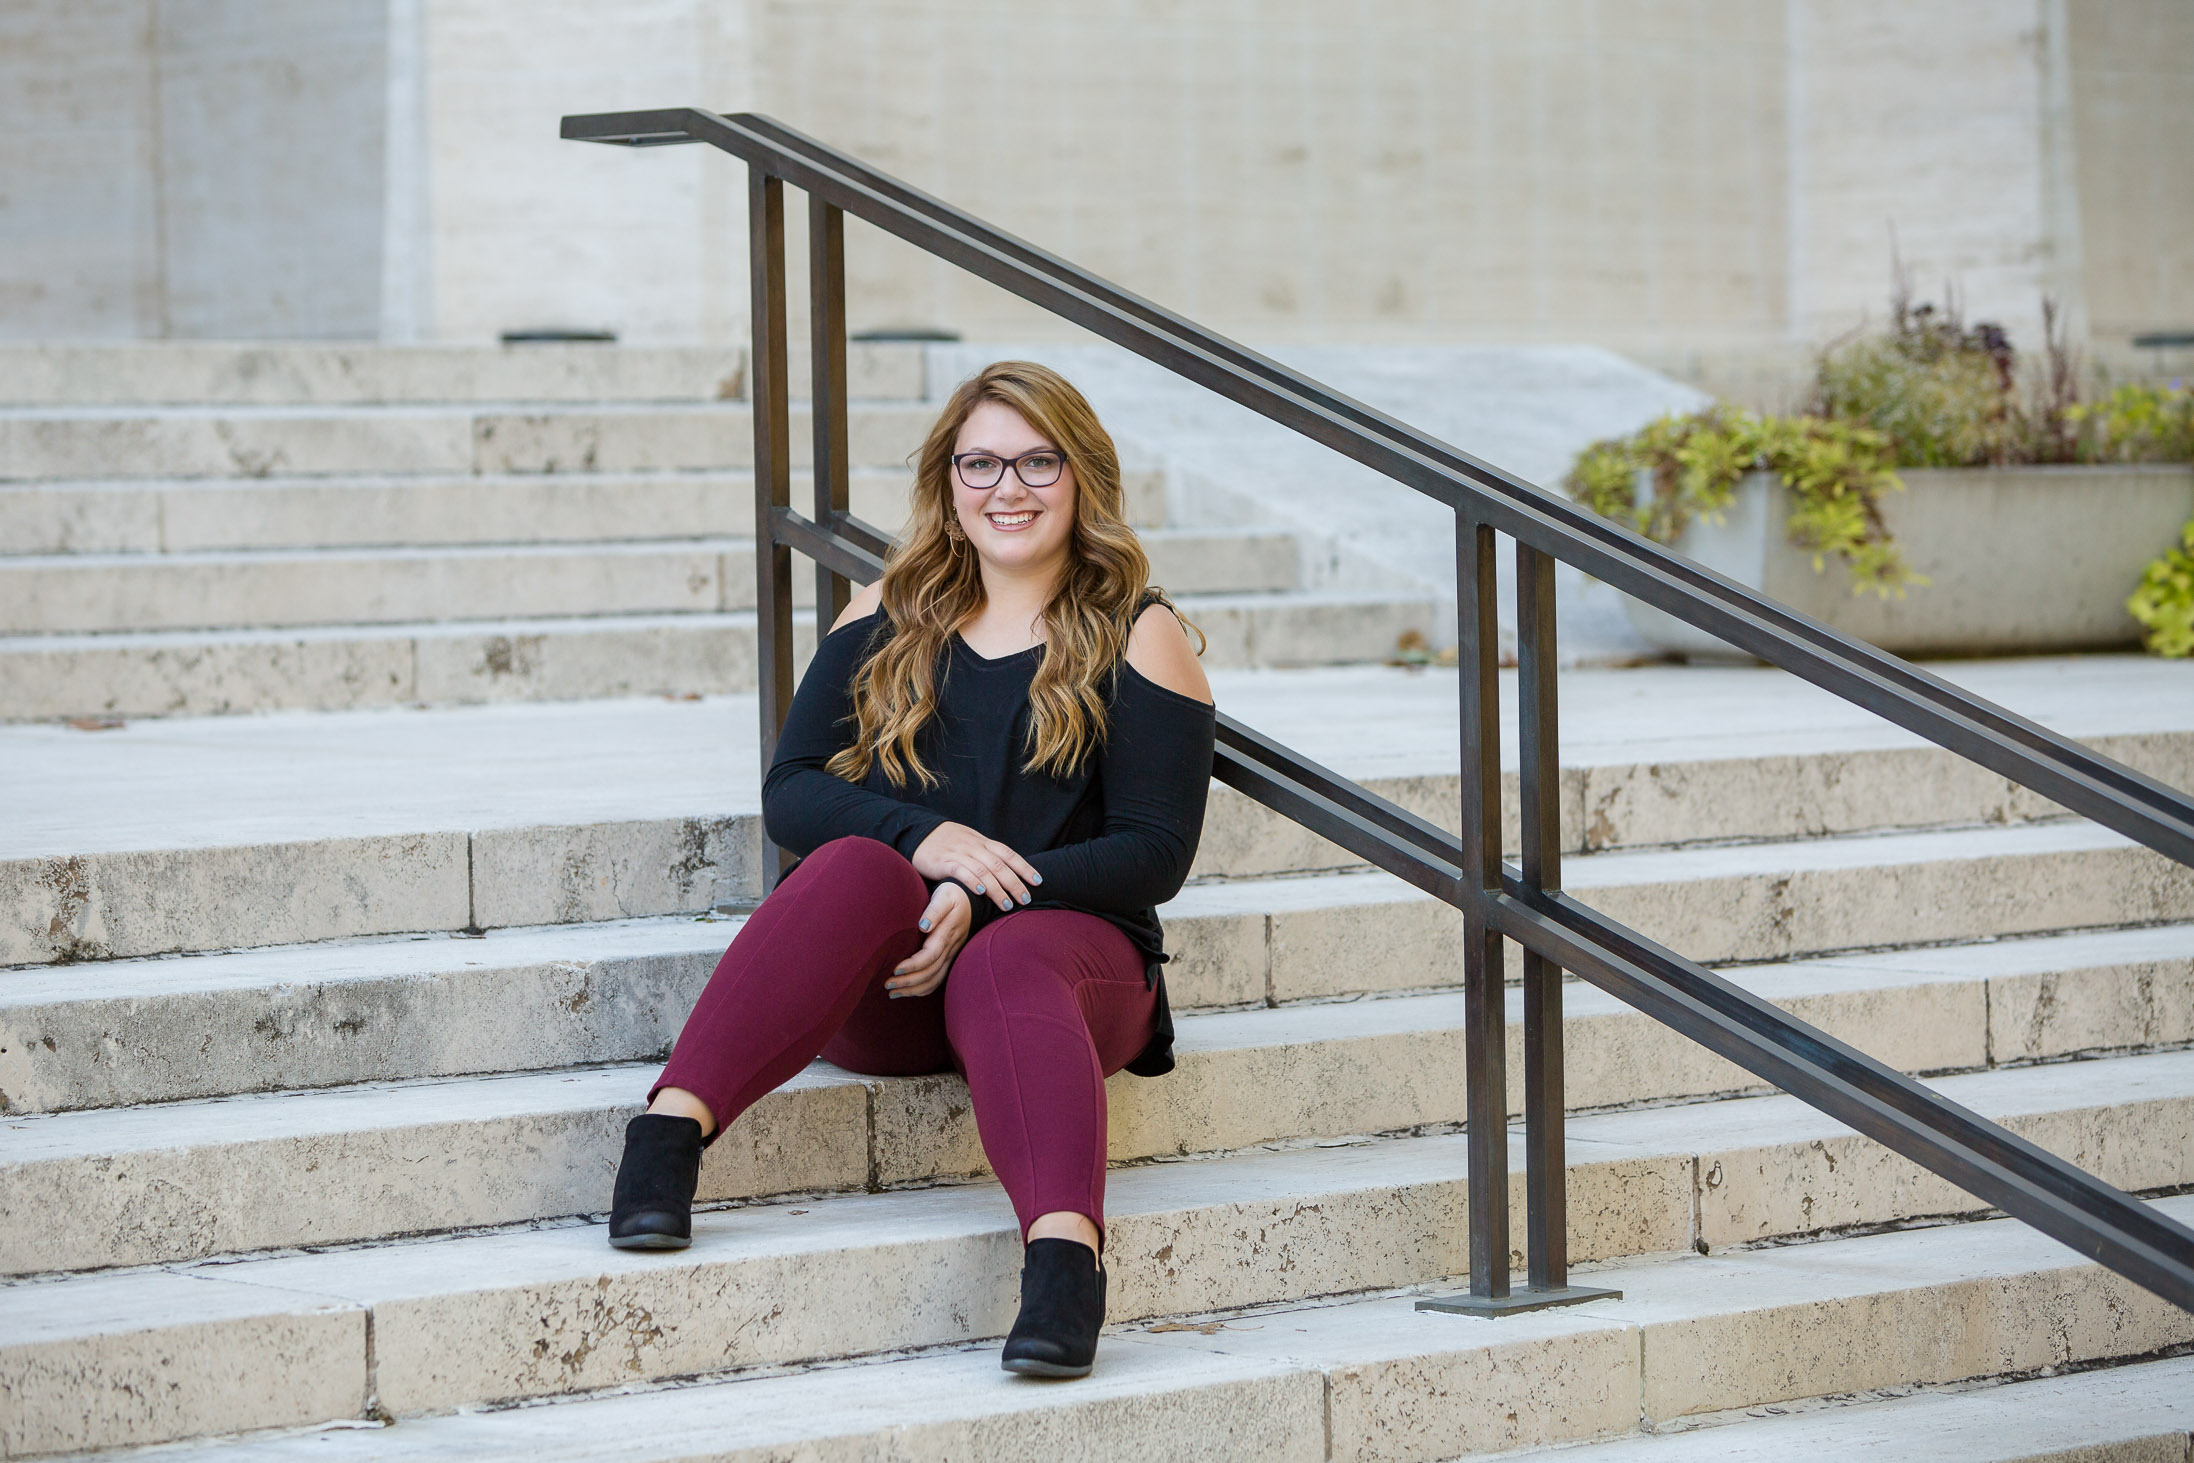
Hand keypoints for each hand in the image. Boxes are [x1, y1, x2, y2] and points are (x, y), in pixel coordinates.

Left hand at [888, 881, 971, 998]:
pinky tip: (908, 991)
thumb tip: (923, 925)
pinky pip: (938, 979)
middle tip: (887, 984)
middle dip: (908, 982)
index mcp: (946, 934)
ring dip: (913, 989)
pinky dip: (923, 989)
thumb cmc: (953, 895)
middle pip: (930, 973)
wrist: (972, 899)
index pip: (930, 956)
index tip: (895, 969)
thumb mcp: (945, 896)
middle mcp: (950, 948)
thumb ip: (934, 910)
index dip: (913, 965)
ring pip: (934, 980)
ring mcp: (951, 955)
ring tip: (892, 992)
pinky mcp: (950, 958)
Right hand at [909, 821, 1041, 912]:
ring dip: (997, 889)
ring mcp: (960, 853)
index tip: (1038, 881)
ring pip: (983, 870)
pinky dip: (972, 880)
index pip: (1009, 854)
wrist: (920, 832)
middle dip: (1015, 883)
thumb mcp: (971, 843)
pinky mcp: (944, 861)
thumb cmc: (949, 842)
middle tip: (1026, 899)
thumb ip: (987, 855)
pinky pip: (960, 870)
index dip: (1024, 867)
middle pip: (1000, 865)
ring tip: (1007, 904)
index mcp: (983, 843)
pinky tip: (981, 891)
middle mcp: (975, 847)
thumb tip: (1009, 870)